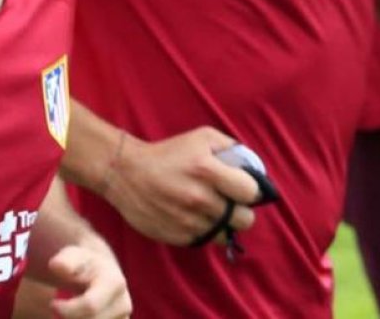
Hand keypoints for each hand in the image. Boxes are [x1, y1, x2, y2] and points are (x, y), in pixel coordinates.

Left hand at [47, 245, 130, 318]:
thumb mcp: (72, 257)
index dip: (68, 309)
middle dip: (70, 317)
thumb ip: (64, 261)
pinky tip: (77, 316)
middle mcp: (124, 303)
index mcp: (115, 283)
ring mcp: (124, 317)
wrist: (99, 271)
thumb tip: (57, 266)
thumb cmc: (82, 264)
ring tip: (70, 311)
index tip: (53, 303)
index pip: (90, 306)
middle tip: (58, 308)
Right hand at [103, 128, 258, 245]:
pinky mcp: (178, 237)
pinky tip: (192, 216)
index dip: (249, 190)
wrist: (125, 172)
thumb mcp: (201, 137)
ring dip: (222, 224)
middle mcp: (199, 198)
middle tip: (228, 202)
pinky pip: (206, 240)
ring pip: (227, 235)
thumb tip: (254, 168)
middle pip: (245, 220)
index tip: (240, 187)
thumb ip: (232, 148)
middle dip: (240, 211)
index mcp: (206, 170)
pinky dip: (204, 231)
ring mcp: (188, 221)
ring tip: (210, 211)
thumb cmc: (168, 153)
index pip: (251, 193)